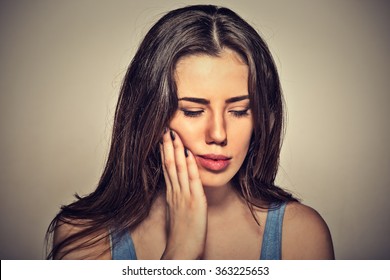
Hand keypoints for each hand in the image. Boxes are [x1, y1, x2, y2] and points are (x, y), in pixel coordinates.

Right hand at [160, 129, 206, 258]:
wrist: (181, 251)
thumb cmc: (181, 234)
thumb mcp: (176, 212)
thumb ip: (176, 198)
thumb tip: (176, 187)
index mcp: (171, 193)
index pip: (167, 168)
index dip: (165, 151)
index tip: (164, 137)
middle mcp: (175, 192)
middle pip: (170, 164)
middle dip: (168, 146)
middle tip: (166, 128)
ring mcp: (184, 196)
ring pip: (178, 169)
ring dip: (177, 150)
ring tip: (175, 134)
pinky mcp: (195, 202)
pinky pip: (192, 181)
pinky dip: (190, 166)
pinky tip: (189, 154)